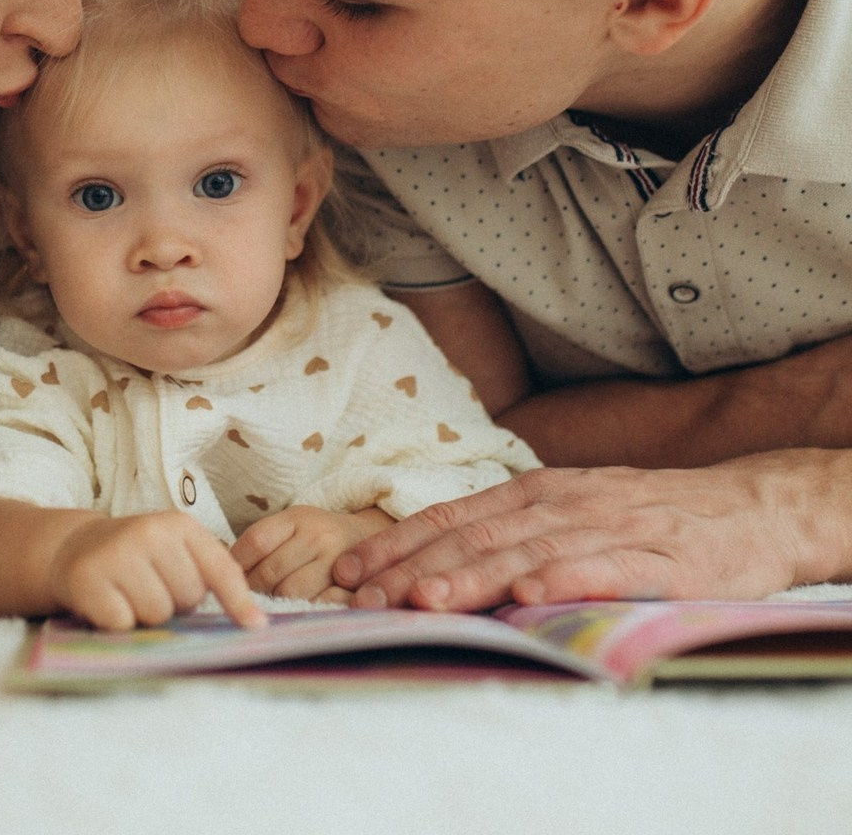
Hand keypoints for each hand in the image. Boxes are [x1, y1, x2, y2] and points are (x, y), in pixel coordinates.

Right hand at [50, 510, 265, 630]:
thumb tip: (251, 621)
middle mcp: (149, 532)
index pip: (220, 568)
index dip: (238, 600)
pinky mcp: (88, 579)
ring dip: (147, 615)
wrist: (74, 547)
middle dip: (175, 603)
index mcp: (179, 524)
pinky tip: (109, 601)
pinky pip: (123, 623)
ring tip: (130, 594)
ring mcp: (117, 553)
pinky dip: (118, 623)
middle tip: (152, 587)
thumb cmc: (137, 557)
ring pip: (157, 614)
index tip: (255, 626)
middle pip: (188, 597)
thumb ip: (210, 575)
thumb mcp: (175, 550)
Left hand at [232, 505, 393, 603]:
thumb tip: (222, 572)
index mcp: (298, 517)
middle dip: (256, 591)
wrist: (375, 540)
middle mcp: (318, 535)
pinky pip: (319, 605)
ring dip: (279, 603)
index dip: (237, 566)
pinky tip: (302, 611)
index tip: (232, 580)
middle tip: (251, 600)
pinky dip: (306, 611)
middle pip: (270, 572)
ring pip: (291, 592)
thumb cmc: (322, 538)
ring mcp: (338, 561)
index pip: (255, 541)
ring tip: (276, 605)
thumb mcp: (295, 526)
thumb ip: (265, 543)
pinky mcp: (355, 586)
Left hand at [331, 452, 846, 612]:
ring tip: (426, 601)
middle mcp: (561, 504)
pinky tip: (531, 597)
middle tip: (367, 598)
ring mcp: (611, 527)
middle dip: (415, 569)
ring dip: (474, 576)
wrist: (747, 507)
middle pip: (476, 536)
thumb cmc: (641, 515)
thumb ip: (506, 532)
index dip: (395, 545)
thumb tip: (426, 563)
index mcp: (532, 493)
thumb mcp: (565, 511)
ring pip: (529, 552)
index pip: (449, 517)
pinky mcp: (663, 559)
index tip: (346, 573)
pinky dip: (566, 580)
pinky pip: (608, 569)